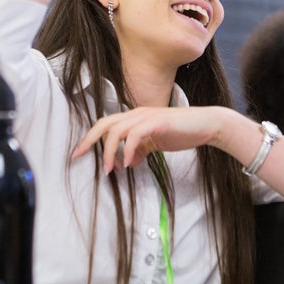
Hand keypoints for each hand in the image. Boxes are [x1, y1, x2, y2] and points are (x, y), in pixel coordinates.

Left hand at [72, 106, 229, 173]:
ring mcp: (147, 117)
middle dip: (89, 140)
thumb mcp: (156, 144)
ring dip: (110, 151)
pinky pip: (135, 135)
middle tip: (78, 157)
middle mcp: (137, 114)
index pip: (106, 125)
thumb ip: (141, 150)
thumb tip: (128, 162)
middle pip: (105, 123)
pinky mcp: (157, 122)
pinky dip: (128, 150)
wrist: (206, 125)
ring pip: (117, 130)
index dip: (90, 138)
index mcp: (135, 118)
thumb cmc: (181, 132)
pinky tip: (128, 164)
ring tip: (109, 169)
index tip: (78, 154)